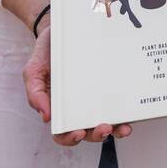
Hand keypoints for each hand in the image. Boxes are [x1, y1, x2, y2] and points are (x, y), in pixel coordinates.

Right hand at [23, 22, 132, 146]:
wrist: (63, 29)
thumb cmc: (47, 53)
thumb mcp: (34, 70)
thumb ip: (35, 92)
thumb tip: (46, 117)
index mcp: (60, 108)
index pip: (63, 132)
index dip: (70, 138)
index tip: (77, 133)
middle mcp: (80, 107)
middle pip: (89, 131)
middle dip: (98, 135)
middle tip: (105, 128)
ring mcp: (98, 97)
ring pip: (108, 121)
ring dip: (116, 129)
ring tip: (123, 127)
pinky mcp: (111, 85)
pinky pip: (121, 102)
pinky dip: (128, 111)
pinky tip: (132, 111)